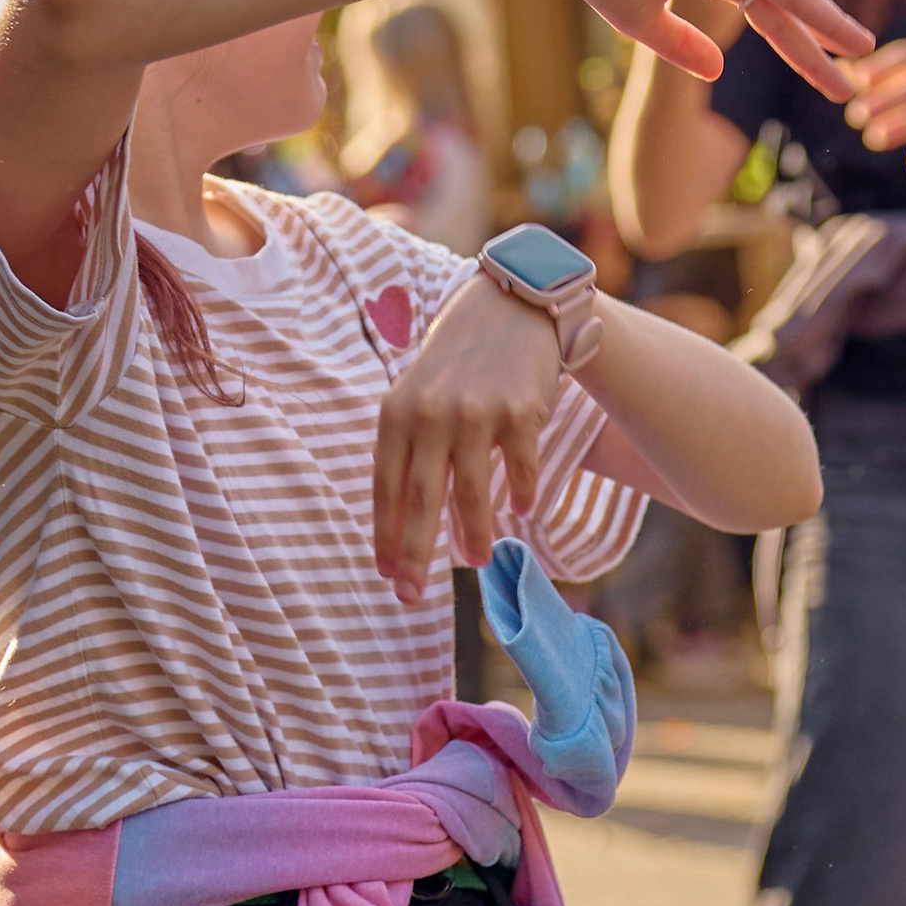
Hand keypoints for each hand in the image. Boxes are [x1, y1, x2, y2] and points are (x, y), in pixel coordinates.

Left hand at [371, 270, 557, 602]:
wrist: (512, 308)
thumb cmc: (460, 365)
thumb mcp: (418, 396)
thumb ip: (408, 449)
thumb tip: (403, 524)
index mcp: (397, 412)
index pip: (385, 487)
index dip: (386, 536)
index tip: (388, 576)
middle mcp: (431, 412)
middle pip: (420, 499)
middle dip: (416, 554)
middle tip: (412, 597)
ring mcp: (476, 411)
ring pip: (470, 492)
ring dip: (472, 534)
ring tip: (476, 560)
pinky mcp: (520, 410)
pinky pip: (519, 467)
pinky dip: (520, 493)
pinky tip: (520, 512)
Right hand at [562, 0, 874, 100]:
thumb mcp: (644, 22)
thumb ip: (683, 46)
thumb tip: (718, 71)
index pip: (772, 25)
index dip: (803, 56)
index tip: (835, 87)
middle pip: (789, 11)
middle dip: (822, 45)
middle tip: (859, 76)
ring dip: (827, 15)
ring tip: (864, 44)